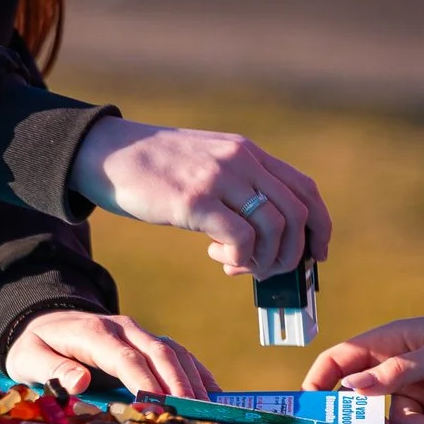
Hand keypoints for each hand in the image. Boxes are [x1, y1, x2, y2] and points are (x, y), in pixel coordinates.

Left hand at [4, 308, 219, 398]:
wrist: (44, 321)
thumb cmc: (36, 347)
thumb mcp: (29, 359)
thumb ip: (52, 370)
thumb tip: (79, 383)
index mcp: (94, 333)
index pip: (126, 359)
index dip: (145, 383)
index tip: (158, 408)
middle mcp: (122, 328)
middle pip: (158, 353)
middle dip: (178, 384)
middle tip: (193, 413)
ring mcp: (138, 332)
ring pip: (173, 352)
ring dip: (192, 380)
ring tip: (208, 409)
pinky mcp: (146, 340)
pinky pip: (177, 352)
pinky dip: (196, 371)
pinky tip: (212, 391)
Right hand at [68, 117, 331, 278]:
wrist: (105, 153)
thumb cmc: (155, 169)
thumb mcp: (207, 165)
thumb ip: (237, 188)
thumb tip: (265, 236)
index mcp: (247, 152)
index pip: (305, 189)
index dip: (318, 227)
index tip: (315, 255)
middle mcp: (241, 161)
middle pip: (297, 213)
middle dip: (292, 254)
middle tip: (267, 271)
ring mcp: (219, 178)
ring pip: (275, 228)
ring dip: (265, 260)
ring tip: (238, 266)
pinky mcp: (195, 200)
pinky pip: (241, 238)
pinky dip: (239, 258)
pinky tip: (218, 258)